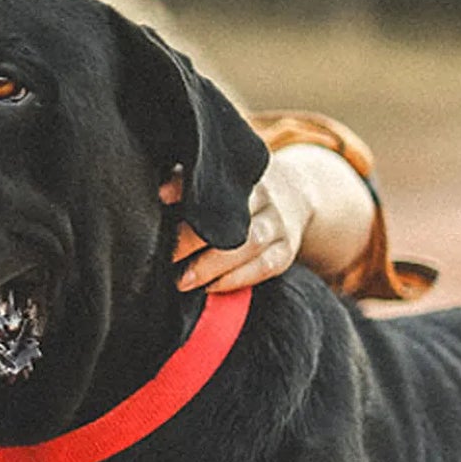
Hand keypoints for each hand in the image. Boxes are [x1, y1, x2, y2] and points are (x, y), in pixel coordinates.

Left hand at [167, 155, 313, 292]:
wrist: (298, 193)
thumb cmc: (242, 191)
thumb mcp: (221, 178)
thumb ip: (190, 181)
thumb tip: (162, 193)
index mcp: (242, 174)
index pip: (213, 181)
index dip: (187, 187)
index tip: (162, 198)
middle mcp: (264, 196)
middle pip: (232, 216)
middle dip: (196, 238)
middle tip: (167, 256)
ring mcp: (278, 224)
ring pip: (250, 244)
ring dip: (213, 265)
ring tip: (183, 280)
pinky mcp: (285, 251)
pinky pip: (263, 267)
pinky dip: (235, 279)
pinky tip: (210, 287)